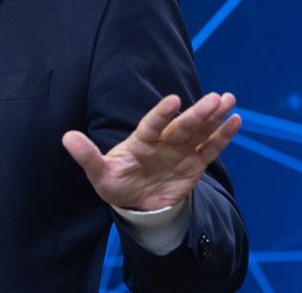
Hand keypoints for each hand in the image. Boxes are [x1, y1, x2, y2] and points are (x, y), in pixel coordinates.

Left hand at [62, 92, 241, 210]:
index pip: (152, 125)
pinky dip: (222, 137)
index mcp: (140, 141)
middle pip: (182, 126)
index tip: (174, 100)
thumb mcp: (99, 174)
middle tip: (216, 97)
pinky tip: (234, 121)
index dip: (161, 113)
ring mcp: (179, 152)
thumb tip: (67, 137)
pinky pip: (209, 149)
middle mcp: (162, 142)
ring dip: (213, 117)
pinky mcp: (193, 164)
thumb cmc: (115, 183)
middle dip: (198, 113)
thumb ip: (87, 156)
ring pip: (199, 132)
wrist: (135, 203)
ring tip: (228, 99)